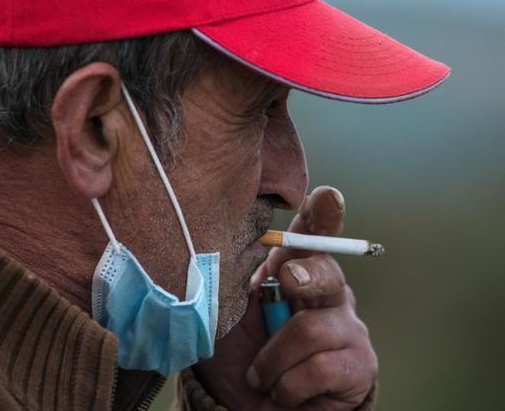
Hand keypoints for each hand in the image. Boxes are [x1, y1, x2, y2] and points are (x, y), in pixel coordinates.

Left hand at [195, 186, 377, 409]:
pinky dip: (285, 384)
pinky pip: (318, 367)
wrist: (253, 409)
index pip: (311, 238)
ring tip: (260, 375)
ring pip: (311, 329)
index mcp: (294, 275)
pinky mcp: (358, 365)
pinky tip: (281, 389)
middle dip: (304, 274)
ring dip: (272, 360)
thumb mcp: (227, 319)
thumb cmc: (242, 358)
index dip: (321, 217)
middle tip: (287, 282)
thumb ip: (233, 286)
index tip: (327, 196)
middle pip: (325, 270)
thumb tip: (233, 253)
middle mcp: (326, 294)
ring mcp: (347, 328)